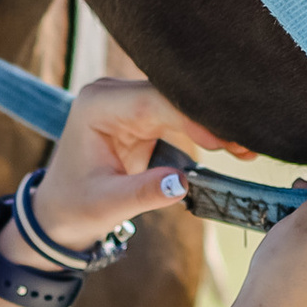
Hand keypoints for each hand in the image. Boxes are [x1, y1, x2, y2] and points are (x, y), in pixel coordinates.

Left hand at [29, 76, 237, 253]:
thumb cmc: (74, 207)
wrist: (58, 213)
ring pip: (182, 103)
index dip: (192, 117)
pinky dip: (207, 129)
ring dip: (214, 123)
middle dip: (210, 118)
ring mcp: (129, 101)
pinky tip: (234, 144)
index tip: (223, 142)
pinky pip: (182, 114)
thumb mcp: (106, 205)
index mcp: (97, 105)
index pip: (153, 101)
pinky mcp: (143, 113)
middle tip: (248, 142)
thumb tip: (180, 183)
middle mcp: (113, 94)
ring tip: (247, 147)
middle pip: (172, 96)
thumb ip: (142, 193)